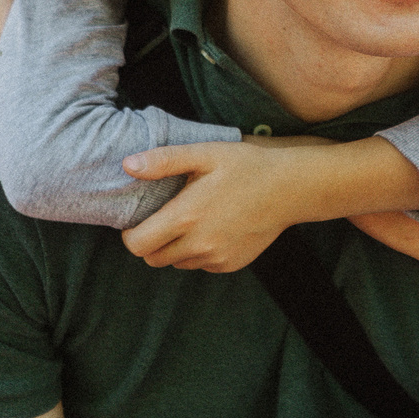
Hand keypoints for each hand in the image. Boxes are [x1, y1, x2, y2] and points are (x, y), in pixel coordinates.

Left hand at [120, 140, 321, 272]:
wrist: (290, 188)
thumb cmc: (246, 165)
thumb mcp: (205, 153)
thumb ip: (164, 161)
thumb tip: (128, 165)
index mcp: (187, 217)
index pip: (137, 245)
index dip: (130, 234)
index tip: (137, 221)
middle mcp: (200, 244)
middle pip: (153, 259)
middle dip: (149, 242)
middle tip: (161, 219)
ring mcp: (217, 257)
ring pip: (176, 263)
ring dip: (174, 248)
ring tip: (189, 221)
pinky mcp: (231, 264)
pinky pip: (201, 264)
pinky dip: (198, 252)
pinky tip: (212, 228)